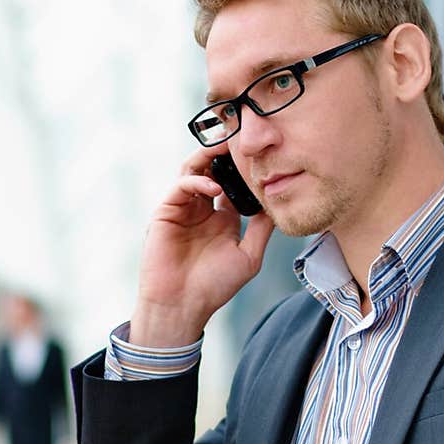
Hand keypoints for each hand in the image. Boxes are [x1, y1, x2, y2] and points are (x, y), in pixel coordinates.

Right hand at [129, 145, 274, 346]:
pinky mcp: (166, 211)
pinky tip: (213, 188)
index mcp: (222, 218)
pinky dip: (197, 181)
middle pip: (213, 170)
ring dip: (209, 157)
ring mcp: (183, 208)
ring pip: (194, 170)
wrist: (182, 305)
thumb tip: (278, 204)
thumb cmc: (214, 287)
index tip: (264, 154)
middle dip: (226, 154)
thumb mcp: (249, 256)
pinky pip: (181, 185)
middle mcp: (202, 209)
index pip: (234, 184)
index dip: (246, 169)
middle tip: (243, 139)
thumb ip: (261, 229)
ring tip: (227, 149)